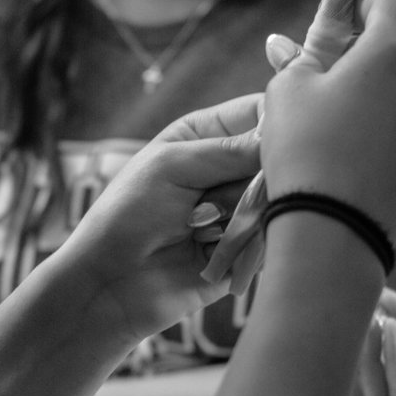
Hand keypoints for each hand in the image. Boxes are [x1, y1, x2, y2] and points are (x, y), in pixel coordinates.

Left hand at [52, 92, 263, 342]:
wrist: (111, 284)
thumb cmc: (127, 214)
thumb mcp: (172, 166)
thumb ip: (230, 150)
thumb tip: (283, 138)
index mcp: (205, 135)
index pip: (260, 111)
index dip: (279, 120)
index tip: (284, 137)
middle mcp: (226, 169)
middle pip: (277, 158)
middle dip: (254, 178)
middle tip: (213, 199)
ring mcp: (239, 210)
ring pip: (277, 200)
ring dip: (242, 215)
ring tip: (199, 229)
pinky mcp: (247, 250)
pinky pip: (272, 238)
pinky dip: (246, 244)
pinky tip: (210, 251)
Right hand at [259, 0, 395, 244]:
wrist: (335, 231)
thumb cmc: (305, 150)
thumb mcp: (286, 92)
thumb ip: (299, 57)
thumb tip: (285, 44)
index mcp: (395, 50)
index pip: (389, 2)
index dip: (362, 5)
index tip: (340, 24)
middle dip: (368, 54)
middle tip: (329, 80)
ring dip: (382, 92)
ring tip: (341, 125)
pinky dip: (391, 127)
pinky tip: (357, 154)